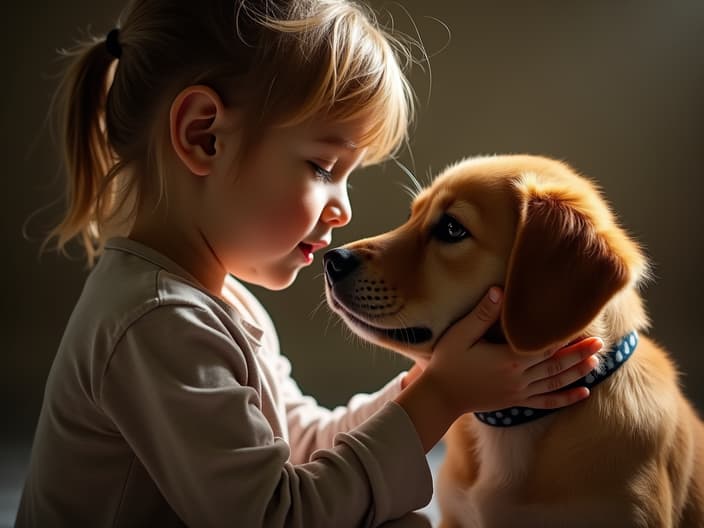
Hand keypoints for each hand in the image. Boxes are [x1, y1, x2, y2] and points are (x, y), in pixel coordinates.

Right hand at [421, 287, 601, 415]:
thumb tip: (500, 290)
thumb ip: (482, 314)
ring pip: (555, 383)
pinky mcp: (514, 402)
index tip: (582, 326)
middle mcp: (518, 377)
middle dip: (579, 354)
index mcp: (508, 359)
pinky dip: (565, 398)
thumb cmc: (447, 362)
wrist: (439, 397)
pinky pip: (545, 402)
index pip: (544, 346)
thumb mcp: (460, 334)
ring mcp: (518, 392)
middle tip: (600, 343)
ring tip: (596, 362)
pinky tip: (583, 394)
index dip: (564, 337)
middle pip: (556, 365)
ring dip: (577, 372)